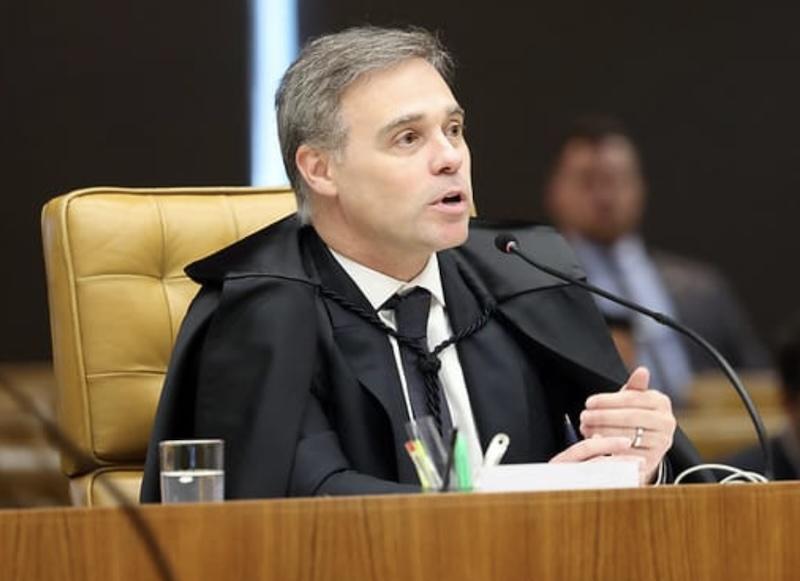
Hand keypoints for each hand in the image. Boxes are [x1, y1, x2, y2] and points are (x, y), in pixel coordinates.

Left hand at [578, 366, 675, 483]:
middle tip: (584, 416)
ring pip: (628, 435)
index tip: (589, 402)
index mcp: (661, 402)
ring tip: (585, 428)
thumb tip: (642, 370)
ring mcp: (662, 441)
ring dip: (603, 432)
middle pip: (630, 417)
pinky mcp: (654, 458)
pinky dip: (609, 447)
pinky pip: (628, 453)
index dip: (608, 400)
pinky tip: (596, 442)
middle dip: (603, 416)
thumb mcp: (633, 400)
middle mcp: (666, 422)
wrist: (644, 446)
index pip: (632, 398)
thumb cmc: (634, 416)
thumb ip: (635, 386)